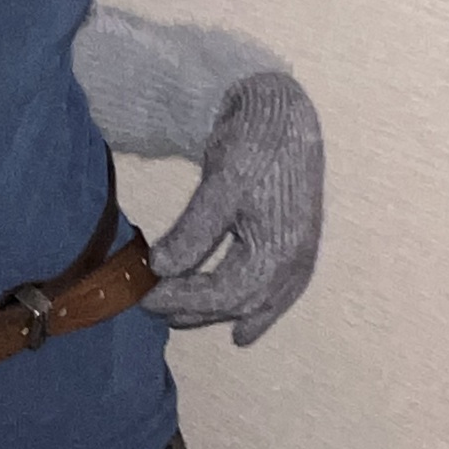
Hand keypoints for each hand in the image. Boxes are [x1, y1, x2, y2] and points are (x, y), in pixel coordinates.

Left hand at [142, 72, 323, 345]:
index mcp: (278, 247)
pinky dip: (259, 314)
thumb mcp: (220, 186)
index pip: (224, 292)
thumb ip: (193, 231)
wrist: (284, 115)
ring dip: (219, 313)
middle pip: (239, 303)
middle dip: (195, 309)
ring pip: (258, 303)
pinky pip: (278, 295)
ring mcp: (301, 257)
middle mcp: (295, 261)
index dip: (184, 299)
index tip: (147, 297)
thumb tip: (161, 268)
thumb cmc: (253, 145)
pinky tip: (242, 333)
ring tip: (183, 318)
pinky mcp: (299, 249)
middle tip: (154, 307)